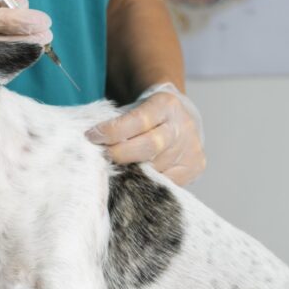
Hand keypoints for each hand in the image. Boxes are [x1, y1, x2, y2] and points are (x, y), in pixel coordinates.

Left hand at [86, 83, 205, 185]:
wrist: (181, 116)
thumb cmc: (150, 114)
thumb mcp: (136, 107)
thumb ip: (118, 122)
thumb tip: (92, 142)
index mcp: (166, 105)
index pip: (137, 120)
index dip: (113, 131)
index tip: (92, 136)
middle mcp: (182, 126)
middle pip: (148, 147)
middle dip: (121, 155)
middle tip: (102, 158)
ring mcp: (191, 148)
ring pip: (157, 169)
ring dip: (132, 173)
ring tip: (117, 172)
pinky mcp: (196, 166)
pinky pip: (167, 182)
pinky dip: (148, 183)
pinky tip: (136, 181)